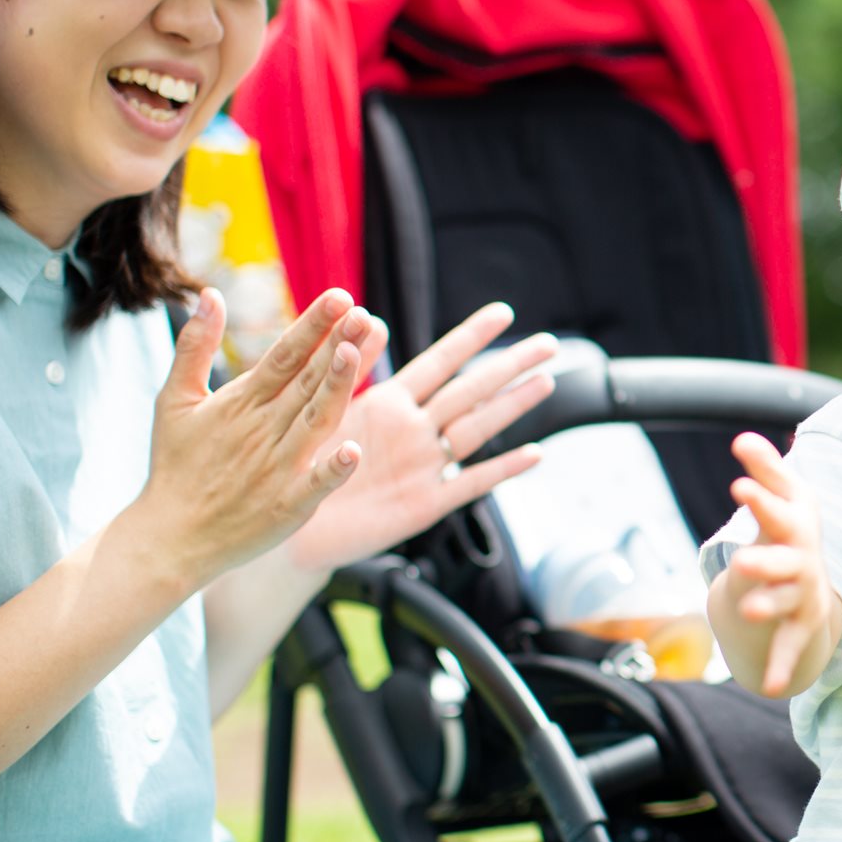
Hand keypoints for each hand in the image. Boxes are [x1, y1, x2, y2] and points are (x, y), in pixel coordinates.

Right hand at [139, 287, 366, 588]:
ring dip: (335, 388)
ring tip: (353, 353)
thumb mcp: (175, 401)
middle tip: (362, 314)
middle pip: (306, 382)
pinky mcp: (286, 506)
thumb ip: (195, 347)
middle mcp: (264, 430)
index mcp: (243, 403)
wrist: (167, 537)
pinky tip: (354, 451)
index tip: (340, 296)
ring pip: (315, 421)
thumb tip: (209, 293)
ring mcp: (277, 468)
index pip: (284, 356)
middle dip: (335, 346)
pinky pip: (314, 485)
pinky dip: (332, 470)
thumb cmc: (176, 465)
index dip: (312, 326)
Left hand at [282, 302, 557, 574]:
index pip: (440, 361)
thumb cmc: (301, 466)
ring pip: (477, 430)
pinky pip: (469, 485)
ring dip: (512, 406)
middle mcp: (414, 430)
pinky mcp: (424, 504)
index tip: (503, 313)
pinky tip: (533, 455)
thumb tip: (369, 316)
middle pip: (471, 391)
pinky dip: (501, 470)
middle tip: (549, 344)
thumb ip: (348, 367)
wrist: (292, 528)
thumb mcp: (322, 410)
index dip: (471, 337)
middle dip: (509, 366)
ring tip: (546, 382)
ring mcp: (423, 466)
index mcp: (390, 403)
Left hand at [724, 431, 836, 695]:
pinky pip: (790, 646)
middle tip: (742, 560)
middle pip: (786, 559)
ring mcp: (802, 594)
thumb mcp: (784, 498)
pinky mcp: (799, 625)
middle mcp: (803, 560)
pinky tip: (771, 687)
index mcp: (795, 526)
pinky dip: (783, 666)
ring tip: (749, 612)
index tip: (738, 486)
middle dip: (767, 559)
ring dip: (770, 606)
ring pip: (786, 601)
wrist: (814, 580)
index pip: (779, 510)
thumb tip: (741, 438)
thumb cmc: (790, 530)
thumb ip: (764, 469)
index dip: (762, 498)